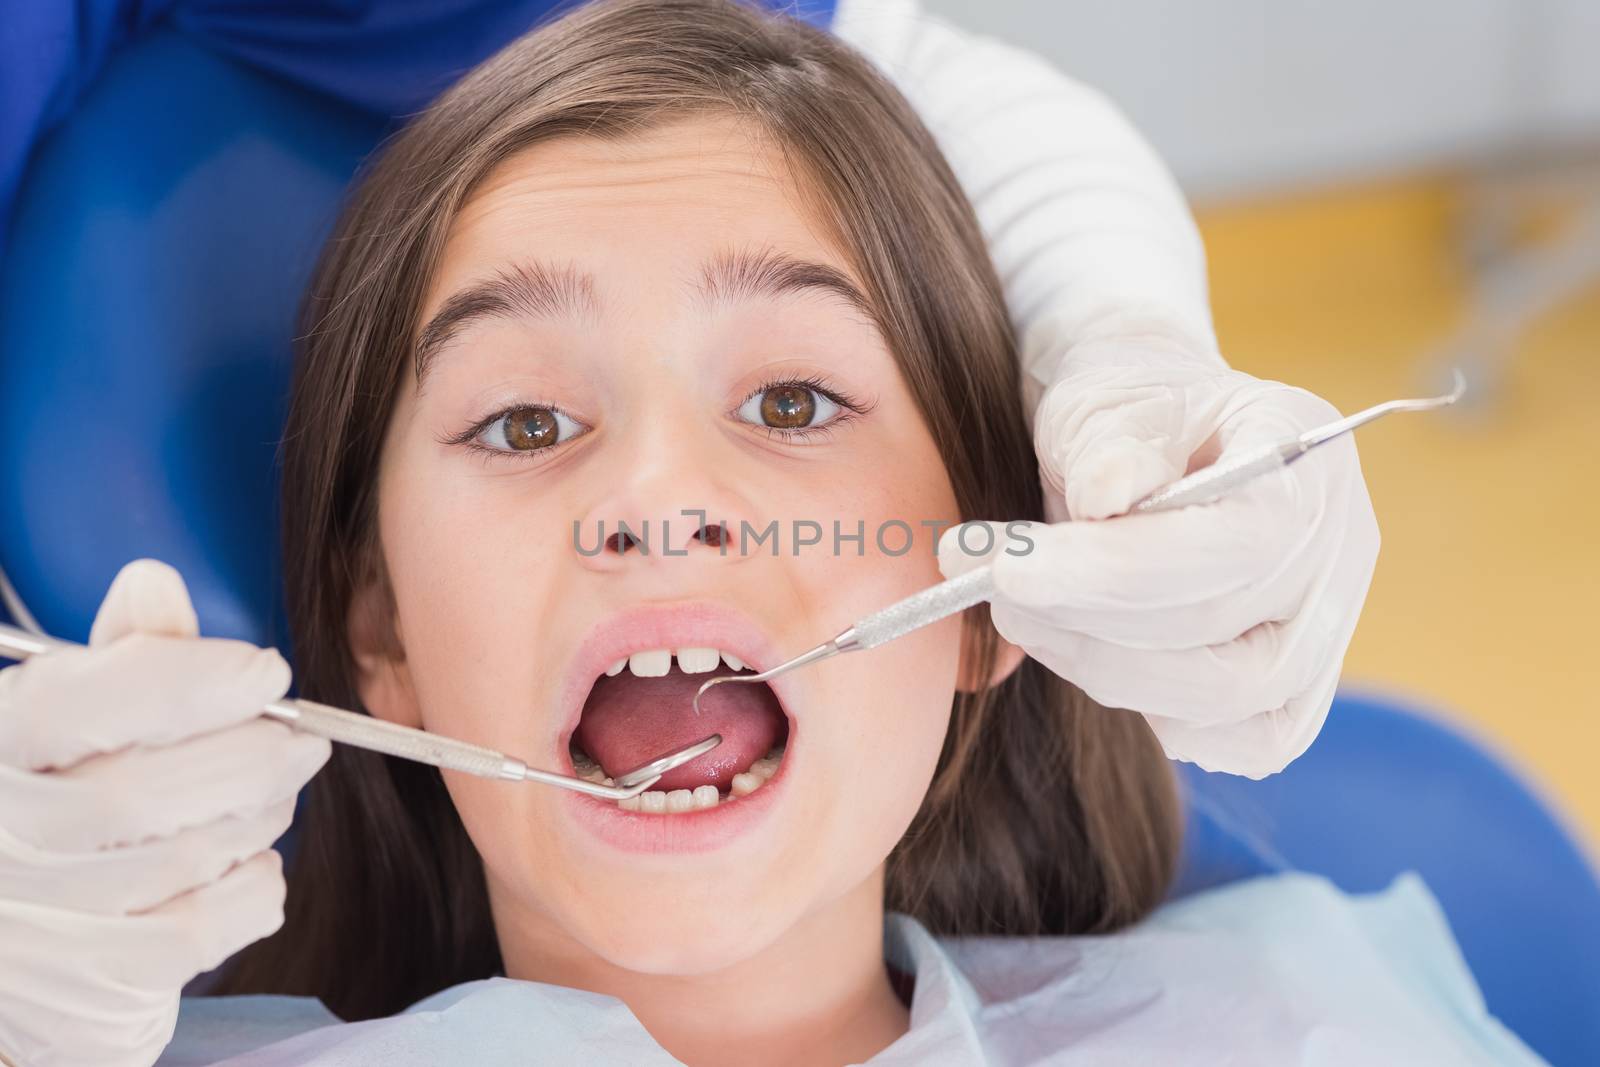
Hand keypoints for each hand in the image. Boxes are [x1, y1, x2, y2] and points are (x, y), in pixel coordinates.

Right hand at [0, 560, 330, 1066]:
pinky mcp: (84, 986)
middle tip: (305, 741)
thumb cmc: (63, 795)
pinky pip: (195, 934)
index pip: (80, 705)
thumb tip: (157, 583)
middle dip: (250, 759)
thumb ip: (124, 654)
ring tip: (276, 793)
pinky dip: (250, 890)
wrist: (24, 926)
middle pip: (141, 794)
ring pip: (181, 861)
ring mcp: (33, 923)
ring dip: (258, 820)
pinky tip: (252, 864)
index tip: (266, 674)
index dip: (189, 684)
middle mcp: (0, 836)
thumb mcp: (73, 710)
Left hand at [939, 338, 1379, 777]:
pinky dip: (1145, 708)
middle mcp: (1338, 552)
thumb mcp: (1102, 399)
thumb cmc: (1122, 414)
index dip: (1118, 571)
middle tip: (987, 581)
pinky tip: (1082, 647)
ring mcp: (1325, 630)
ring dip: (1099, 665)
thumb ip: (1107, 442)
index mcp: (1307, 461)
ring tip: (1019, 608)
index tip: (1009, 568)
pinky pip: (1228, 738)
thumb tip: (1109, 496)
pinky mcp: (1290, 689)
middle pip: (1226, 634)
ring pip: (1224, 699)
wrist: (1145, 441)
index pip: (1240, 545)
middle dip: (1086, 620)